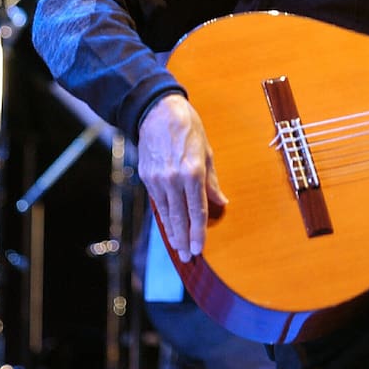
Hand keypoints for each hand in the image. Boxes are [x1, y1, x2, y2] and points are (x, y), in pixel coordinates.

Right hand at [137, 94, 227, 262]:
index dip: (199, 231)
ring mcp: (158, 179)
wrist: (157, 112)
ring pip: (166, 213)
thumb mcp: (206, 152)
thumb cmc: (188, 128)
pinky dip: (163, 218)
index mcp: (192, 171)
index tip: (199, 247)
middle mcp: (173, 178)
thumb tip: (221, 203)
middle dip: (184, 239)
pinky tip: (168, 228)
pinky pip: (157, 203)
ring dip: (172, 233)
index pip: (197, 210)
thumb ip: (212, 181)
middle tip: (189, 256)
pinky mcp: (147, 177)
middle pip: (180, 216)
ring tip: (178, 248)